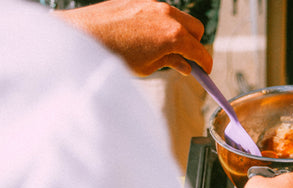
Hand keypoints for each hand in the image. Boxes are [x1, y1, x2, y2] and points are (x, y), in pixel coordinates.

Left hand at [54, 0, 211, 75]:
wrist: (83, 36)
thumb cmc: (113, 54)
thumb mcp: (147, 66)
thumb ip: (171, 63)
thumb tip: (184, 65)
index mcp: (173, 35)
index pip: (200, 51)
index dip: (205, 63)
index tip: (204, 70)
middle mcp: (167, 15)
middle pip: (196, 29)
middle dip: (195, 44)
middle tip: (185, 58)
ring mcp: (153, 4)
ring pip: (178, 18)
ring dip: (178, 33)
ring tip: (162, 48)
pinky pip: (159, 12)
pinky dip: (161, 24)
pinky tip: (145, 36)